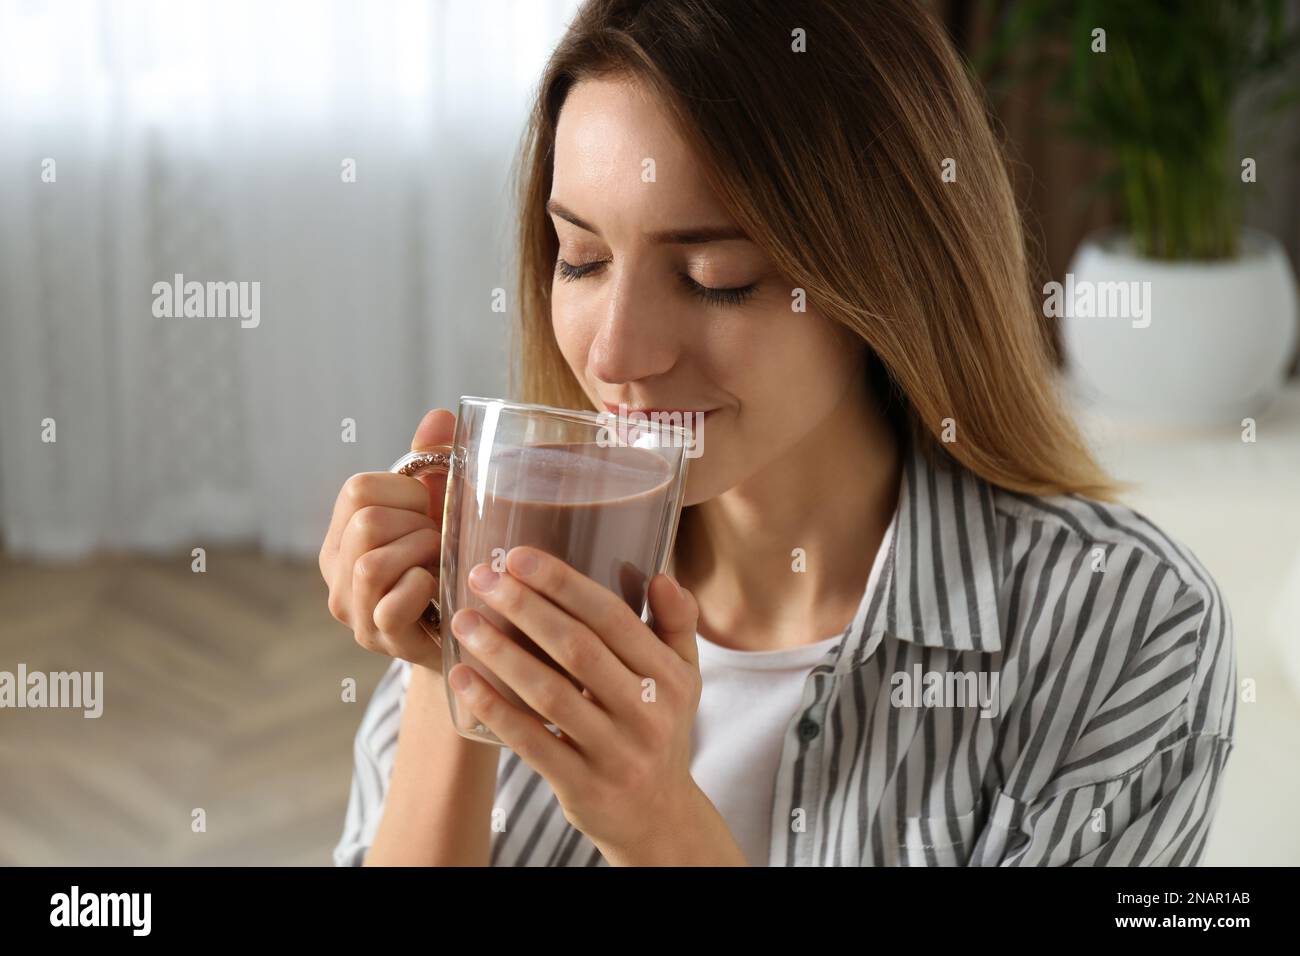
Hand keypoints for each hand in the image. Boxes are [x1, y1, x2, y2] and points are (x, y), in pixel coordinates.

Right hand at [318, 408, 452, 671]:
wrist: (473, 628)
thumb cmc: (452, 561)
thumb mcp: (443, 507)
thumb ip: (435, 462)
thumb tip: (439, 416)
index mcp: (343, 531)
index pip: (358, 489)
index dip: (405, 492)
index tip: (428, 511)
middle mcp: (336, 571)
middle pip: (366, 523)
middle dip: (417, 524)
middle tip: (439, 541)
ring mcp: (354, 610)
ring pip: (371, 563)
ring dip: (420, 554)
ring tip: (439, 561)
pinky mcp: (381, 640)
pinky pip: (392, 605)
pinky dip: (423, 588)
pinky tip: (437, 588)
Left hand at [444, 546, 742, 861]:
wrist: (659, 818)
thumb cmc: (660, 728)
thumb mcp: (684, 676)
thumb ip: (675, 623)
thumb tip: (659, 575)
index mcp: (671, 676)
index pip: (613, 618)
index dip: (564, 584)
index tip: (518, 557)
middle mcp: (648, 713)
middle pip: (578, 649)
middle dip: (525, 608)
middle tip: (482, 578)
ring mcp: (615, 753)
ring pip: (550, 693)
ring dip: (501, 652)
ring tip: (465, 621)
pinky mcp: (582, 786)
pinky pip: (532, 741)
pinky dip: (494, 708)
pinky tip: (464, 678)